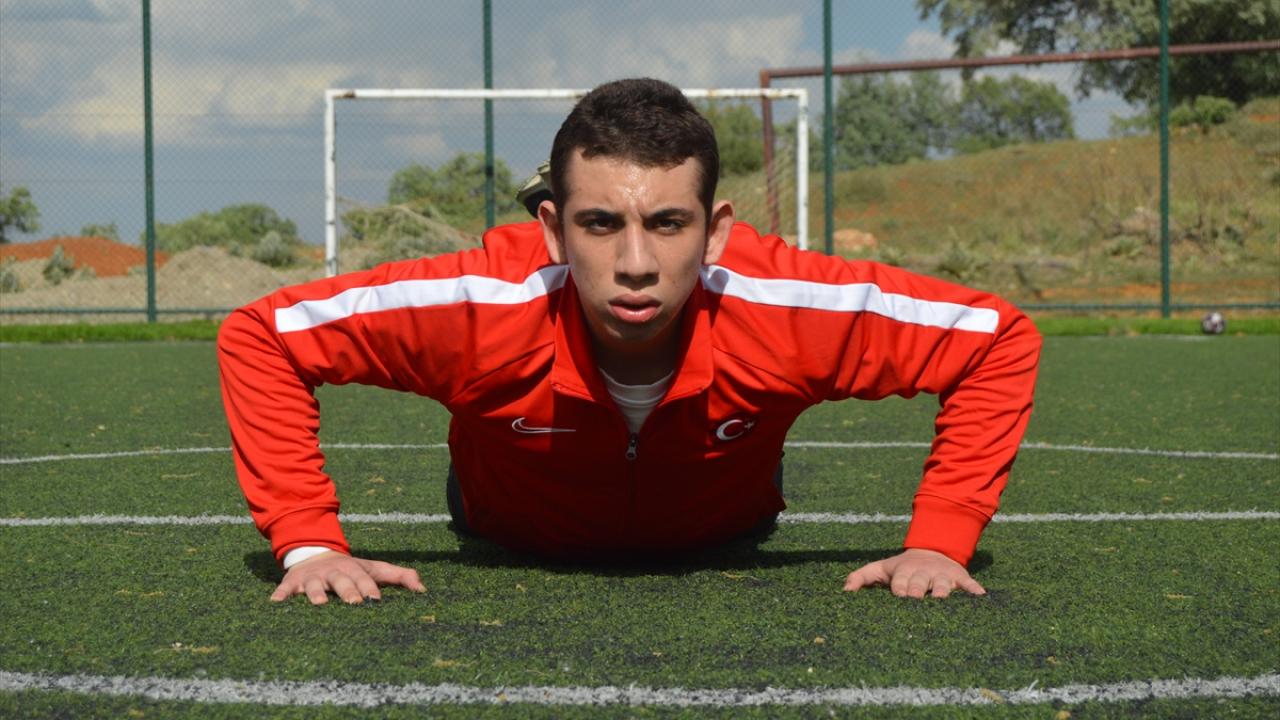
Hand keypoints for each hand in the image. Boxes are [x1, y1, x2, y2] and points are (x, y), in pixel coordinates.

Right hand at [270, 550, 426, 604]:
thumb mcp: (375, 569)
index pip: (365, 580)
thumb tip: (424, 589)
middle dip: (348, 592)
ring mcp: (313, 578)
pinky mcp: (293, 582)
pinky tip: (276, 604)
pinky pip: (286, 589)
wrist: (316, 553)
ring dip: (316, 594)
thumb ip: (400, 577)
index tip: (377, 601)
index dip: (371, 589)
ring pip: (315, 585)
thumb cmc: (351, 570)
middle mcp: (334, 572)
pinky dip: (281, 595)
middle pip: (342, 581)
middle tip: (354, 603)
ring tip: (318, 604)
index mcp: (355, 570)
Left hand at [843, 548, 984, 598]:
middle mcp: (923, 572)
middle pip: (920, 584)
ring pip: (943, 585)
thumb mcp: (881, 568)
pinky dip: (974, 590)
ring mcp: (942, 575)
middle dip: (918, 591)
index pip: (900, 582)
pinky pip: (969, 584)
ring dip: (943, 591)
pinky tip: (981, 597)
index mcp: (904, 571)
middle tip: (917, 602)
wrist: (932, 551)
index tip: (899, 597)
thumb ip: (861, 577)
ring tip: (942, 600)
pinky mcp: (960, 578)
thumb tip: (843, 591)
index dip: (899, 588)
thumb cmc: (902, 568)